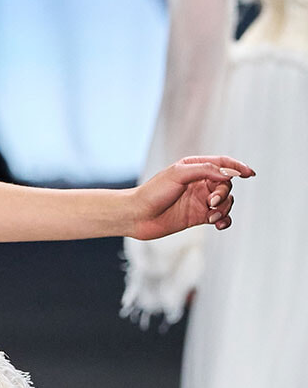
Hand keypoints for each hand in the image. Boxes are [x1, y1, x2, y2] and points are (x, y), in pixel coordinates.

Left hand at [126, 155, 253, 240]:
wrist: (137, 216)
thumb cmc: (153, 192)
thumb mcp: (179, 174)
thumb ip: (205, 170)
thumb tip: (227, 174)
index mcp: (195, 167)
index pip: (222, 164)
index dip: (238, 167)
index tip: (250, 174)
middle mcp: (199, 183)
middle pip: (226, 184)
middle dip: (224, 193)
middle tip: (211, 202)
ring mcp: (200, 200)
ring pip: (225, 202)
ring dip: (224, 208)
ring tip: (212, 216)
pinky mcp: (198, 217)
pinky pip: (220, 217)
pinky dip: (224, 220)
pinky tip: (219, 224)